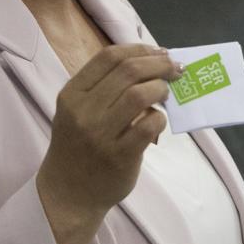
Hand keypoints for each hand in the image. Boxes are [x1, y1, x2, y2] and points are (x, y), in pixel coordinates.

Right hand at [37, 44, 179, 219]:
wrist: (68, 194)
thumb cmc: (78, 147)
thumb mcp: (77, 112)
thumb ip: (105, 88)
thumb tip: (151, 62)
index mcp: (72, 94)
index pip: (109, 57)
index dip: (140, 49)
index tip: (160, 52)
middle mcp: (83, 111)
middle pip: (128, 71)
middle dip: (159, 65)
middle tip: (175, 68)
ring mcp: (100, 134)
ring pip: (139, 95)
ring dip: (161, 88)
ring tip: (167, 92)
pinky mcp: (119, 155)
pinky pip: (149, 125)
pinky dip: (160, 118)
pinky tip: (158, 120)